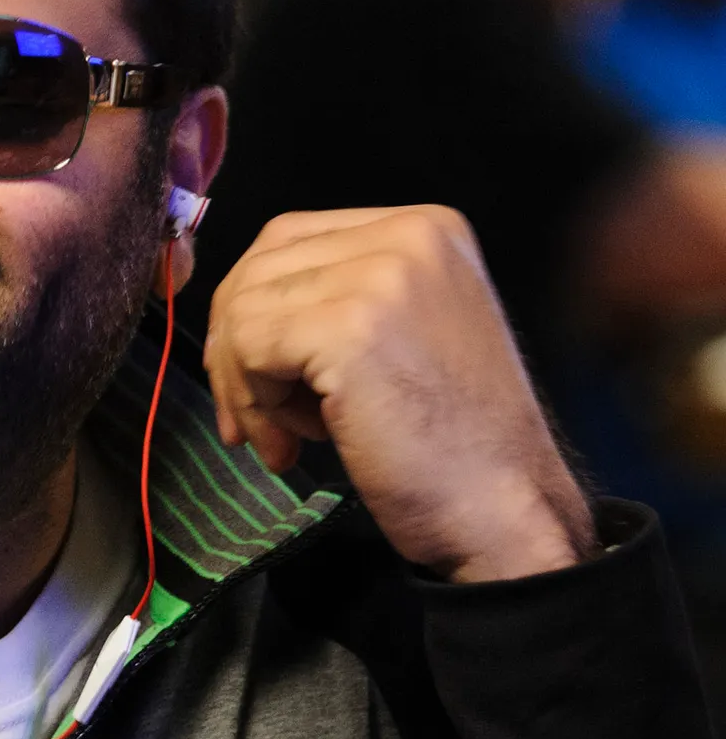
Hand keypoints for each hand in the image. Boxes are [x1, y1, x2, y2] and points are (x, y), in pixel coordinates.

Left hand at [202, 205, 597, 581]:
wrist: (504, 509)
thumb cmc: (452, 446)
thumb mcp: (403, 338)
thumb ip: (338, 303)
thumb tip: (235, 313)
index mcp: (426, 228)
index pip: (289, 240)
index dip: (250, 312)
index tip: (252, 384)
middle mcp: (410, 233)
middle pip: (261, 267)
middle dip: (234, 351)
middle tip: (250, 426)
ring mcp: (383, 274)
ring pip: (245, 308)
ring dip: (246, 387)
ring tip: (289, 440)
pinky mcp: (351, 326)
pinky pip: (248, 345)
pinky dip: (254, 403)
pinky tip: (299, 444)